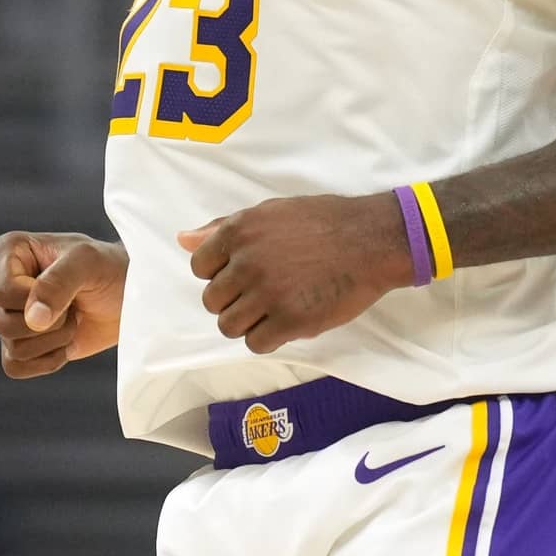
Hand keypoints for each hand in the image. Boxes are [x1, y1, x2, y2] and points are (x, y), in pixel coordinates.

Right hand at [0, 231, 125, 377]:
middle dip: (52, 323)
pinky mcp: (19, 343)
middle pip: (4, 324)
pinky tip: (66, 342)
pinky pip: (16, 367)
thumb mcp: (88, 262)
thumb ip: (58, 283)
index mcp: (10, 251)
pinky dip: (48, 361)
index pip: (2, 292)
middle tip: (74, 305)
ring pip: (14, 350)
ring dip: (55, 340)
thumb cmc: (109, 268)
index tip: (68, 286)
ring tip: (73, 318)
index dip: (35, 300)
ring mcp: (8, 314)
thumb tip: (32, 319)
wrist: (127, 296)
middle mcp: (1, 282)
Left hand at [181, 192, 412, 354]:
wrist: (372, 240)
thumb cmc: (325, 221)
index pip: (200, 267)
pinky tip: (286, 322)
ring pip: (229, 326)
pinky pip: (256, 343)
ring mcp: (267, 294)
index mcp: (239, 232)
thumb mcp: (271, 212)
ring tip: (273, 311)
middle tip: (263, 293)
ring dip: (248, 322)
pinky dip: (268, 338)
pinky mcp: (290, 321)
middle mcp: (247, 263)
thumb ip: (224, 228)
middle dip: (233, 300)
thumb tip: (183, 239)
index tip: (243, 274)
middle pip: (212, 300)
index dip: (221, 273)